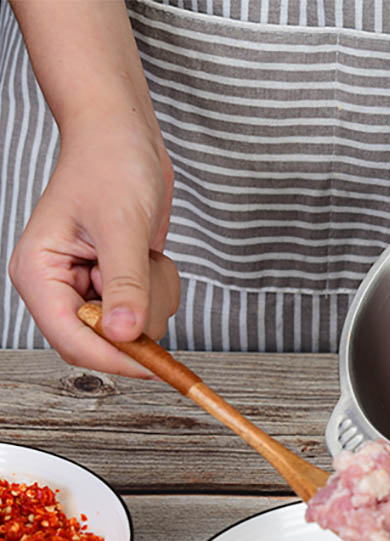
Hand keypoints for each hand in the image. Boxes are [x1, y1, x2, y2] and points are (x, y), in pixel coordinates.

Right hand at [8, 120, 179, 377]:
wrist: (125, 136)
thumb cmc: (110, 164)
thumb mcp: (121, 225)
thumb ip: (125, 283)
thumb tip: (124, 334)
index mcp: (39, 275)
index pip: (71, 340)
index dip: (113, 357)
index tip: (153, 366)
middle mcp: (61, 288)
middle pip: (104, 342)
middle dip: (138, 315)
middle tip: (147, 272)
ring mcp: (90, 288)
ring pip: (133, 329)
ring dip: (154, 296)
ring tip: (147, 254)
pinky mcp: (118, 284)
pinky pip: (148, 311)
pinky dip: (161, 288)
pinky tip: (151, 255)